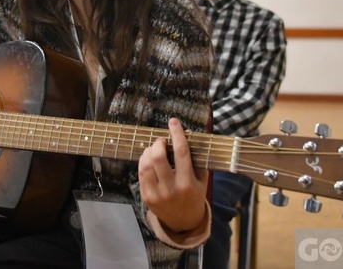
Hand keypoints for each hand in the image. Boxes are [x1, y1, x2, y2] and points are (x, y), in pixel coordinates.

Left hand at [138, 118, 208, 232]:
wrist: (184, 221)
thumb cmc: (194, 195)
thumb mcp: (202, 179)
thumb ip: (196, 158)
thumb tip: (187, 134)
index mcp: (188, 183)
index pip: (182, 153)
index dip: (177, 134)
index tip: (173, 122)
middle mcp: (171, 189)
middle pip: (159, 157)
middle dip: (158, 142)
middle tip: (162, 140)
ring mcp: (157, 194)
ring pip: (146, 164)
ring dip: (148, 151)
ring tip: (154, 149)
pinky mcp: (146, 196)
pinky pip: (141, 173)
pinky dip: (143, 161)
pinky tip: (149, 158)